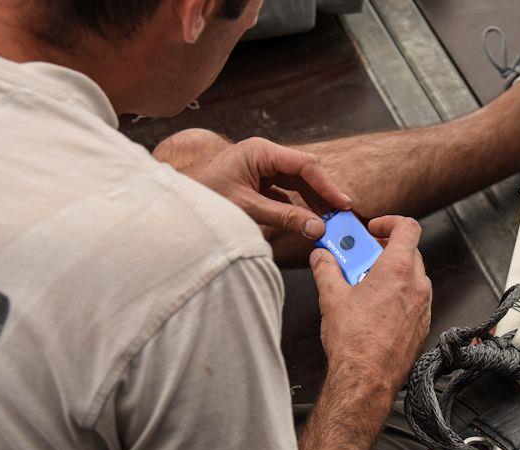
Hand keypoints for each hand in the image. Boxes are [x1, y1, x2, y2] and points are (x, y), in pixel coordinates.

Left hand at [181, 136, 351, 238]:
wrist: (176, 204)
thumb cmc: (204, 197)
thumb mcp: (248, 209)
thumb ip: (285, 217)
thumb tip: (317, 228)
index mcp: (261, 152)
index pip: (305, 165)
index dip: (327, 186)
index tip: (342, 205)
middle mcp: (264, 156)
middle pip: (304, 172)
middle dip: (323, 194)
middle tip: (340, 216)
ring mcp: (261, 169)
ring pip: (297, 183)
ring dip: (312, 202)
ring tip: (328, 221)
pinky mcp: (257, 183)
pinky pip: (285, 193)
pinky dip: (297, 207)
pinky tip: (308, 221)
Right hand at [310, 216, 431, 395]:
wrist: (366, 380)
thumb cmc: (354, 342)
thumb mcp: (331, 297)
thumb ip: (326, 269)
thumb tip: (321, 257)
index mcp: (398, 270)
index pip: (408, 227)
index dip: (390, 222)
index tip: (373, 228)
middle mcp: (417, 285)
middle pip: (408, 251)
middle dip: (382, 250)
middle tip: (358, 258)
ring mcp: (423, 306)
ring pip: (411, 276)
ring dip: (389, 273)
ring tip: (362, 285)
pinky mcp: (422, 325)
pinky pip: (413, 299)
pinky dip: (396, 294)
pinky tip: (373, 308)